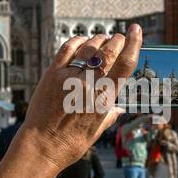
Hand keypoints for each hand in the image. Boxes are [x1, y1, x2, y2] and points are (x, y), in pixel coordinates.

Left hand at [0, 25, 143, 177]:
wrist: (42, 145)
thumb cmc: (70, 143)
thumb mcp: (96, 131)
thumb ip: (109, 115)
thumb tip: (119, 109)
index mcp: (104, 99)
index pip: (125, 64)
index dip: (133, 44)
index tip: (135, 31)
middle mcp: (89, 85)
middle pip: (108, 52)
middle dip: (116, 40)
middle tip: (118, 36)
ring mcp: (70, 78)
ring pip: (89, 48)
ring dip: (98, 39)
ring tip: (102, 38)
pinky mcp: (52, 74)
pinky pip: (67, 49)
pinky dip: (77, 41)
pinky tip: (81, 41)